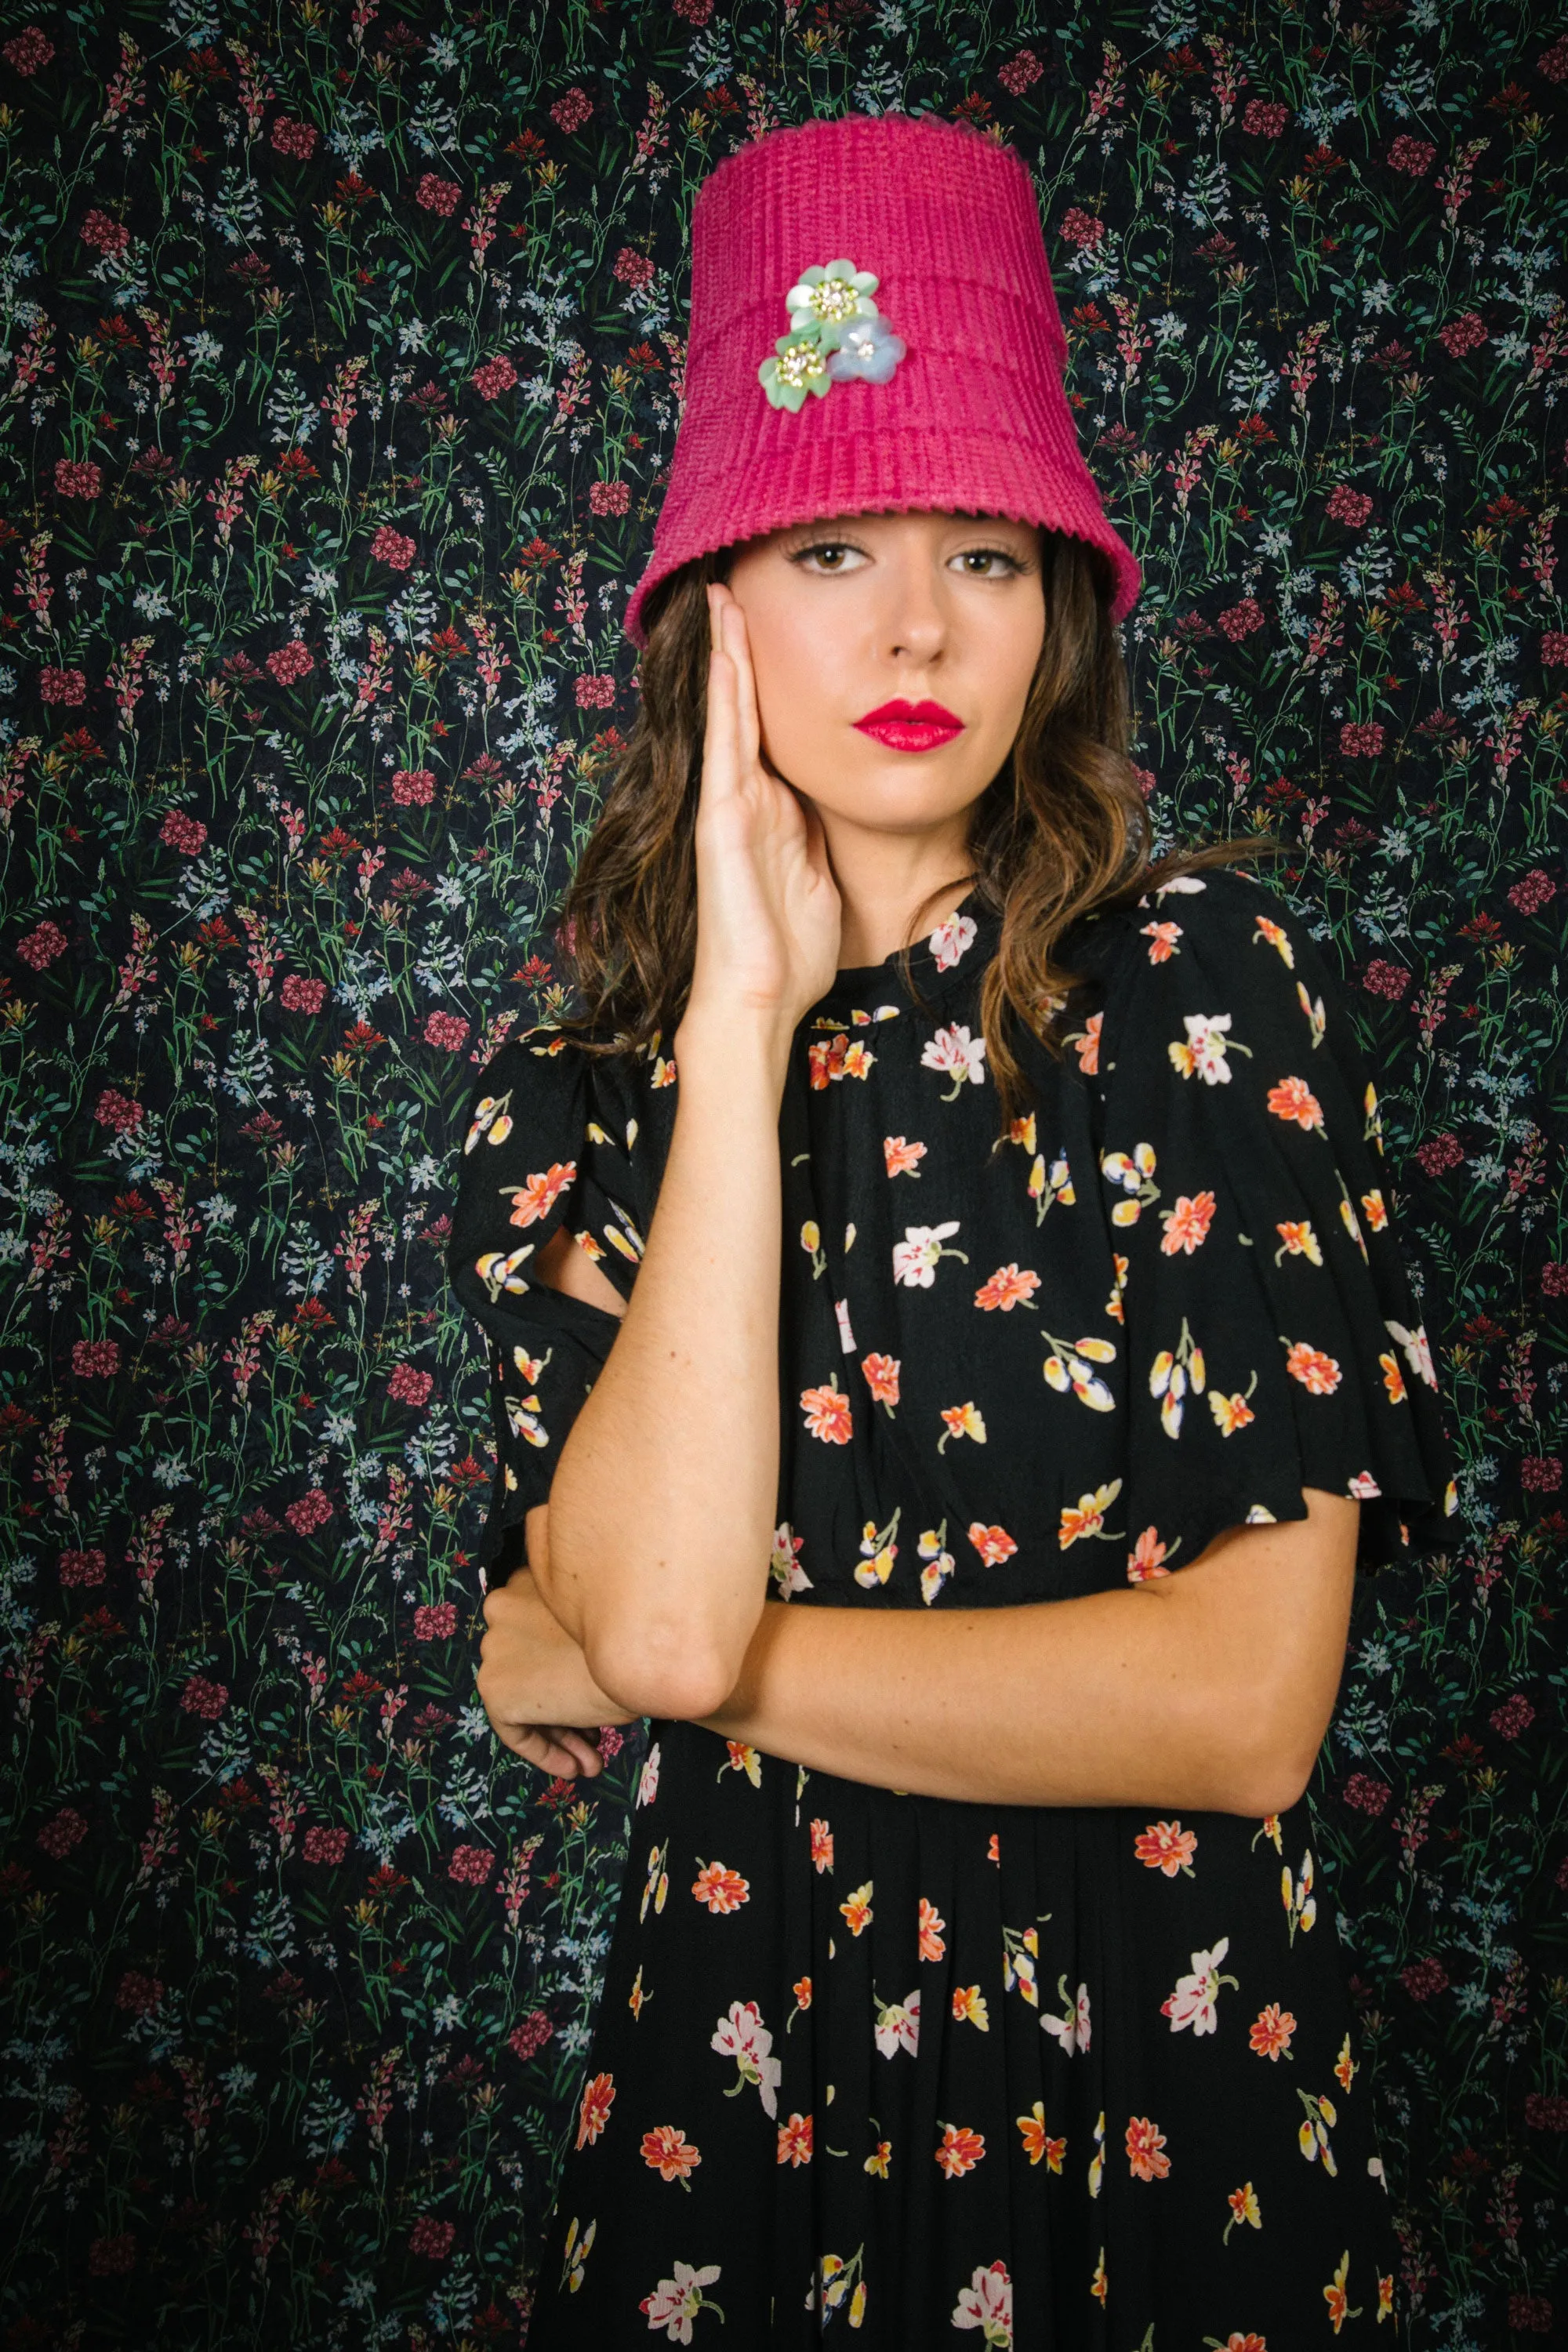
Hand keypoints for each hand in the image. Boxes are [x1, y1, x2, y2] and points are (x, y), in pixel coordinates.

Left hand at [477, 1568, 640, 1777]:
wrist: (640, 1652)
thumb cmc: (638, 1634)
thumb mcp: (604, 1620)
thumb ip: (578, 1634)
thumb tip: (572, 1671)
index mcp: (531, 1577)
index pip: (538, 1633)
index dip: (565, 1671)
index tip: (592, 1695)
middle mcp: (502, 1606)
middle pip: (529, 1667)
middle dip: (563, 1706)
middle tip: (595, 1736)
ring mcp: (494, 1647)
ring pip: (524, 1699)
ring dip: (560, 1732)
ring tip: (592, 1760)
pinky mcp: (494, 1687)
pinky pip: (514, 1728)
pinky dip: (542, 1750)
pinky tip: (574, 1767)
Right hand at [684, 584, 841, 1033]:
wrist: (758, 999)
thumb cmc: (789, 953)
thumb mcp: (820, 874)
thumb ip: (821, 832)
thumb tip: (842, 798)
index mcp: (770, 812)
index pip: (769, 729)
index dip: (769, 679)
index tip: (774, 628)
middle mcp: (744, 800)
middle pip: (744, 708)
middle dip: (739, 649)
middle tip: (734, 587)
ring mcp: (729, 806)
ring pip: (730, 713)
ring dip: (728, 654)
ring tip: (725, 597)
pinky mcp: (722, 820)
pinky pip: (727, 744)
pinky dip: (727, 697)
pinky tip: (730, 653)